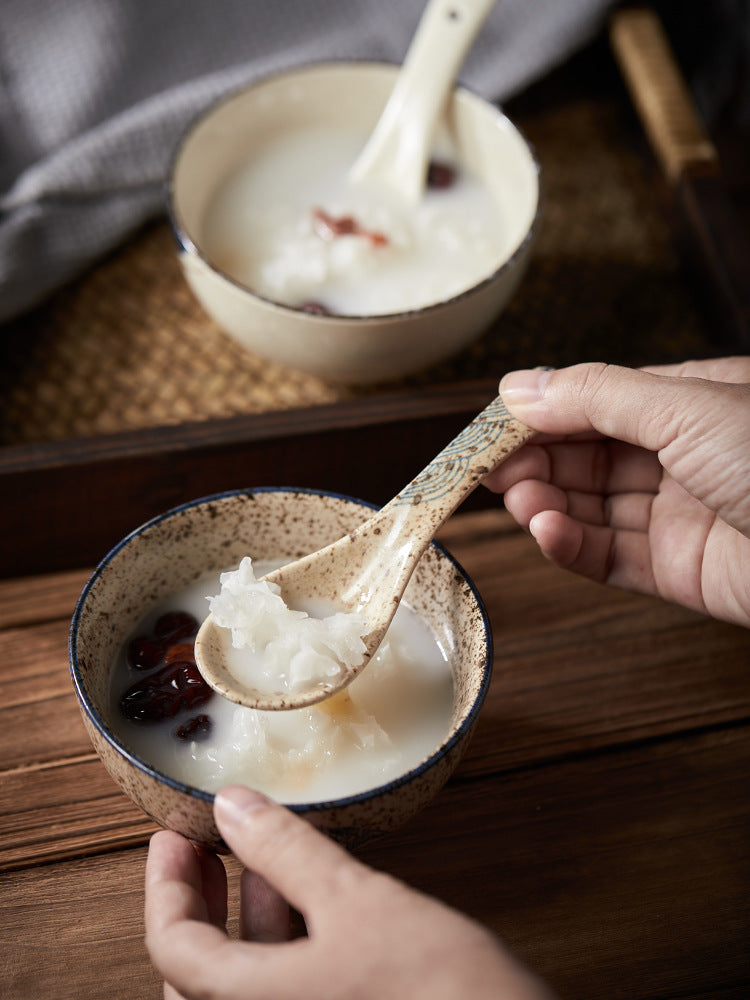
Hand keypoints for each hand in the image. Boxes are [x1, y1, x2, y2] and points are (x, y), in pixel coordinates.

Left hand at [145, 786, 555, 999]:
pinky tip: (310, 895)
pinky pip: (287, 988)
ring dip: (248, 914)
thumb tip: (233, 806)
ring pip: (247, 979)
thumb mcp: (358, 903)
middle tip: (204, 843)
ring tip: (261, 853)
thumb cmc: (440, 993)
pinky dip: (286, 940)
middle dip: (201, 898)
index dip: (167, 882)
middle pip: (201, 969)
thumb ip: (288, 853)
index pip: (174, 945)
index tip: (174, 833)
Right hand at [485, 358, 749, 626]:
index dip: (540, 411)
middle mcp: (683, 454)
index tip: (489, 426)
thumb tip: (518, 385)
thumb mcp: (685, 406)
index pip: (596, 400)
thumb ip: (596, 395)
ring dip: (545, 502)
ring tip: (519, 500)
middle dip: (535, 459)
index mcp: (691, 401)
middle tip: (488, 469)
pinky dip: (570, 544)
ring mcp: (678, 514)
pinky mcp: (676, 570)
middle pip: (586, 454)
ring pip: (589, 504)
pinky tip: (547, 530)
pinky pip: (606, 555)